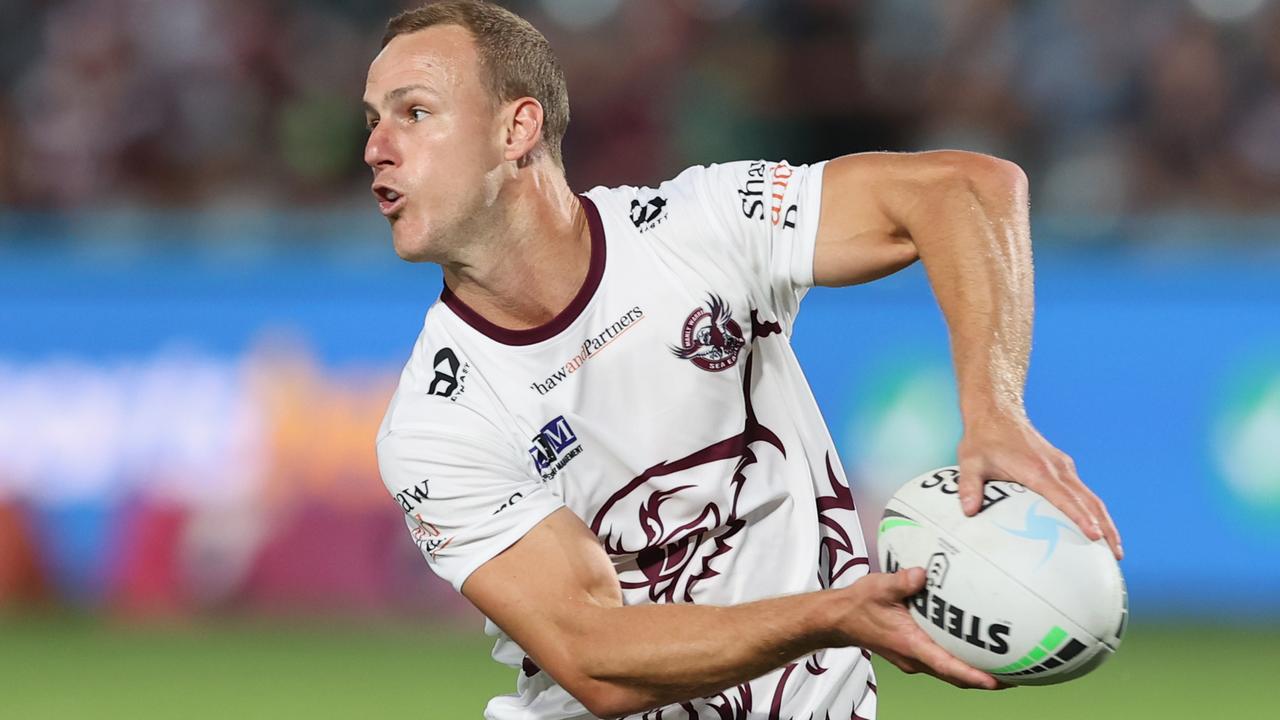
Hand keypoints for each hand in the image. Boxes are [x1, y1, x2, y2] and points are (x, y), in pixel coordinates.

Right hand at [836, 568, 1001, 689]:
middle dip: (984, 680)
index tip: (996, 681)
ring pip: (949, 671)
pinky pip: (940, 661)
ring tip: (1001, 666)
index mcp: (909, 644)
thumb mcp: (877, 587)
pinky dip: (959, 661)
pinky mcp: (912, 653)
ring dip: (973, 672)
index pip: (946, 666)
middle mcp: (913, 657)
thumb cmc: (858, 605)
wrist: (839, 619)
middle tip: (1014, 676)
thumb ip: (901, 581)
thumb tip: (923, 572)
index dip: (972, 675)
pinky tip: (970, 646)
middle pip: (954, 676)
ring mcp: (913, 658)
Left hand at [957, 414, 1121, 559]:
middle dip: (1106, 528)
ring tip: (1114, 549)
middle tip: (1115, 555)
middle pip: (1089, 501)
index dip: (1081, 517)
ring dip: (1105, 521)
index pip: (1065, 497)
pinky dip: (1093, 511)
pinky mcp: (1062, 467)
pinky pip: (1083, 491)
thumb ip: (969, 485)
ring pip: (1091, 497)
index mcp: (1038, 469)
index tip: (1095, 535)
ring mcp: (1062, 466)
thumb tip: (968, 510)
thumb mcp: (970, 461)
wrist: (997, 411)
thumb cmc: (983, 438)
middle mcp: (1057, 468)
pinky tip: (1095, 527)